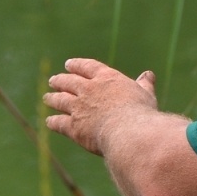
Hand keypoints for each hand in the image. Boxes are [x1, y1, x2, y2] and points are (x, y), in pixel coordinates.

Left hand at [43, 58, 158, 154]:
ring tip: (47, 98)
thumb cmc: (141, 113)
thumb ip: (144, 84)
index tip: (69, 64)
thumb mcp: (145, 94)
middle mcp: (89, 90)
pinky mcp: (74, 126)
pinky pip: (59, 123)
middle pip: (69, 82)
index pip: (88, 67)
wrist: (128, 131)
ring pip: (61, 100)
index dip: (77, 65)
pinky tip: (49, 122)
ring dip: (53, 98)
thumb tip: (148, 75)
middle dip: (60, 81)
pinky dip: (53, 122)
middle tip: (53, 80)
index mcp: (107, 78)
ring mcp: (79, 107)